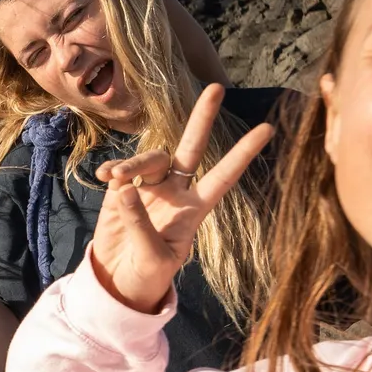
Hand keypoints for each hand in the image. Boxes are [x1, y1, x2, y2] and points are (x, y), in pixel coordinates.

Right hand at [88, 87, 274, 313]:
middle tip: (216, 88)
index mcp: (194, 210)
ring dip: (134, 163)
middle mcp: (176, 192)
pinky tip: (105, 177)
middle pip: (191, 148)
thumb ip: (140, 222)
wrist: (118, 284)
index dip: (243, 153)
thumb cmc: (147, 276)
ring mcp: (149, 189)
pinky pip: (121, 170)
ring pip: (150, 158)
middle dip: (202, 119)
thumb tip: (124, 187)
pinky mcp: (122, 191)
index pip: (223, 177)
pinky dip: (114, 169)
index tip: (267, 129)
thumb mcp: (152, 258)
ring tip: (116, 179)